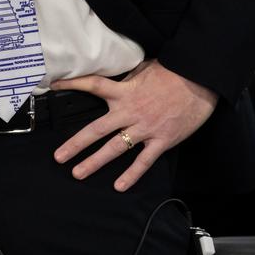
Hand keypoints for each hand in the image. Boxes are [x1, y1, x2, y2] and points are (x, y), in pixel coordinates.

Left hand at [52, 60, 216, 191]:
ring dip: (95, 162)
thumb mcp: (145, 69)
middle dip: (76, 144)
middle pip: (96, 130)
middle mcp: (130, 111)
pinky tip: (119, 185)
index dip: (73, 84)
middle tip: (59, 156)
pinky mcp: (162, 140)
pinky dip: (131, 174)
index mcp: (125, 91)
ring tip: (78, 173)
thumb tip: (117, 75)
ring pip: (115, 148)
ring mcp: (145, 128)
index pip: (93, 85)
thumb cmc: (173, 73)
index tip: (54, 85)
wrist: (200, 80)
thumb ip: (128, 78)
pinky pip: (143, 161)